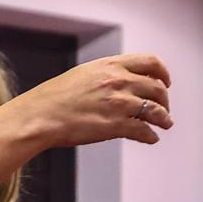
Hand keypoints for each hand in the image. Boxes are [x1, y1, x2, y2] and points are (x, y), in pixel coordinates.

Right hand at [11, 54, 173, 148]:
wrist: (38, 116)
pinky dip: (150, 136)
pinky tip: (151, 138)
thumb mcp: (82, 75)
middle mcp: (119, 81)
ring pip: (155, 110)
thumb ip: (105, 75)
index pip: (151, 63)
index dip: (162, 73)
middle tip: (163, 109)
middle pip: (156, 88)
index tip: (164, 82)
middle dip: (164, 100)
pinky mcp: (115, 126)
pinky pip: (143, 130)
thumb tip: (119, 83)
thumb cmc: (52, 98)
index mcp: (110, 66)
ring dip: (163, 118)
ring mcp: (119, 103)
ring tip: (165, 124)